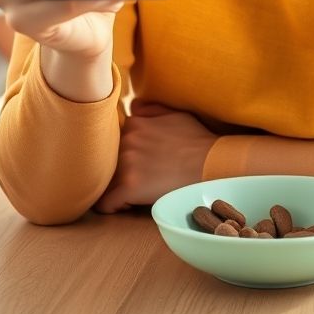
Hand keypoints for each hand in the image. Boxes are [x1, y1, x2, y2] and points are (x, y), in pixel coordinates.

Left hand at [94, 100, 219, 211]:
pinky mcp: (129, 186)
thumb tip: (132, 107)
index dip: (120, 154)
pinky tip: (125, 206)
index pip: (111, 142)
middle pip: (105, 162)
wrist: (210, 163)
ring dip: (114, 188)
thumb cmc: (196, 140)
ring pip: (103, 182)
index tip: (133, 164)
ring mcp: (126, 163)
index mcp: (134, 123)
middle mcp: (126, 140)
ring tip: (131, 193)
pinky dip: (112, 207)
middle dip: (114, 171)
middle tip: (133, 179)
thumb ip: (149, 109)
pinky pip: (105, 203)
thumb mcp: (175, 114)